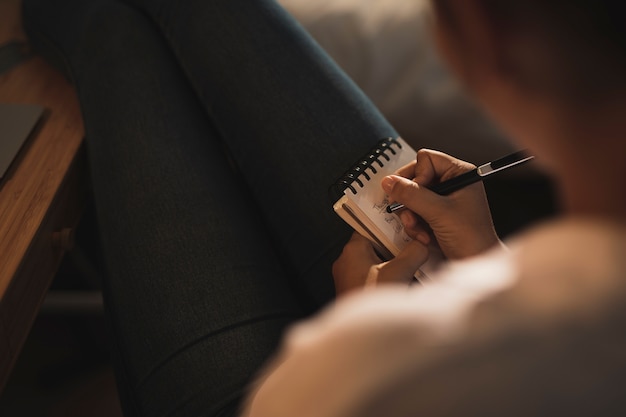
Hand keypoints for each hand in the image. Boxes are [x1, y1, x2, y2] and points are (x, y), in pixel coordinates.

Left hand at [332, 232, 428, 295]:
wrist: (361, 338)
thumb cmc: (373, 301)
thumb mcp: (400, 272)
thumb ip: (415, 252)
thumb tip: (423, 244)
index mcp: (353, 250)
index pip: (370, 225)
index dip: (388, 223)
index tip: (404, 223)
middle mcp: (347, 261)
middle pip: (376, 243)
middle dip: (396, 245)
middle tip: (414, 245)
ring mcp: (350, 277)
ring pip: (377, 261)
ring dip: (395, 263)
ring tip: (413, 264)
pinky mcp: (357, 291)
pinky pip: (375, 276)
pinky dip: (390, 276)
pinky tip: (405, 282)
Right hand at [382, 149, 500, 259]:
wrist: (476, 264)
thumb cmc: (471, 238)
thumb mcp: (439, 212)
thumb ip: (412, 194)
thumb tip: (389, 182)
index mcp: (460, 173)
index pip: (426, 159)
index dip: (417, 176)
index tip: (419, 194)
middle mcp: (451, 183)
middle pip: (415, 178)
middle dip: (410, 200)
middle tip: (410, 213)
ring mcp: (442, 200)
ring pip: (411, 197)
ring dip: (411, 216)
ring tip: (420, 229)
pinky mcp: (435, 216)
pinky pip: (413, 212)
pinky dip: (415, 226)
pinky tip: (424, 236)